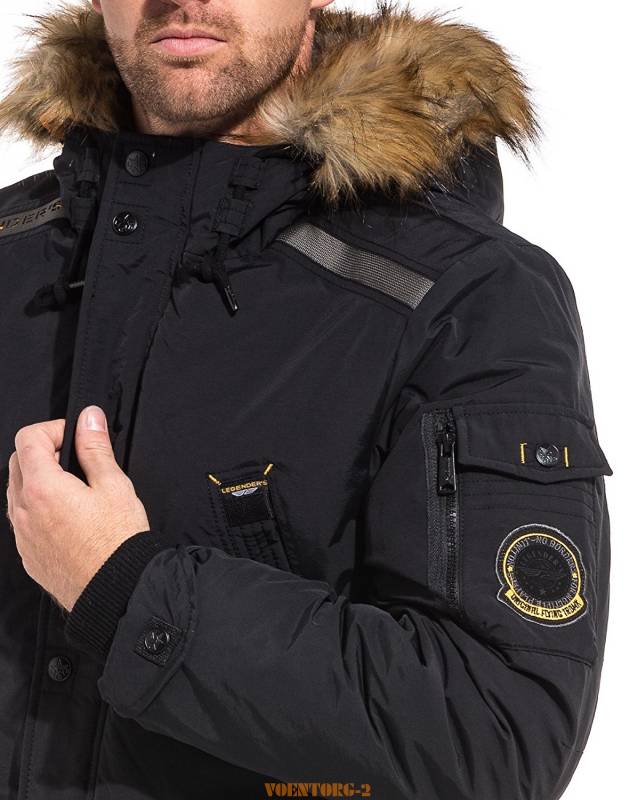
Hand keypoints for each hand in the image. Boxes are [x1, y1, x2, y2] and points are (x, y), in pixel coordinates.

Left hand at [6, 405, 149, 612]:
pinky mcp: (28, 554)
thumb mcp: (114, 485)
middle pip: (17, 462)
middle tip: (77, 460)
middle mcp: (24, 511)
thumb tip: (88, 419)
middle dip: (44, 451)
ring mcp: (22, 535)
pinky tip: (70, 516)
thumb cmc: (118, 543)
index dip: (54, 429)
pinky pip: (23, 520)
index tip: (76, 436)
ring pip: (18, 492)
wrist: (117, 591)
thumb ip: (95, 448)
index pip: (28, 438)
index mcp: (43, 488)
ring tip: (76, 489)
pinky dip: (39, 507)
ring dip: (40, 480)